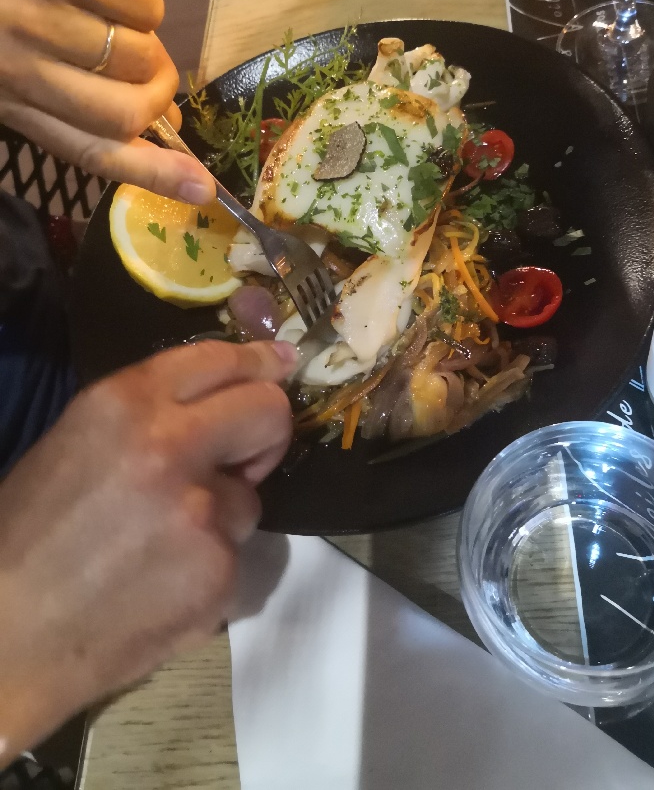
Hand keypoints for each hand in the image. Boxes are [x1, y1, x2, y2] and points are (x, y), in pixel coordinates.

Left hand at [0, 0, 214, 203]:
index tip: (204, 190)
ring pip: (140, 59)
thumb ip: (91, 96)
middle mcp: (13, 64)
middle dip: (157, 95)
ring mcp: (36, 15)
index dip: (153, 174)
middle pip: (124, 116)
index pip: (90, 151)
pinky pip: (148, 6)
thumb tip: (169, 125)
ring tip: (110, 7)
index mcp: (8, 95)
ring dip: (143, 34)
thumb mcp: (41, 49)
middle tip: (158, 73)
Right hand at [0, 338, 295, 763]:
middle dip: (267, 431)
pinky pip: (234, 555)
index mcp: (124, 404)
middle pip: (267, 411)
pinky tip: (162, 585)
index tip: (281, 364)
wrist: (6, 638)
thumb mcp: (78, 444)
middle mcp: (169, 446)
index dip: (257, 361)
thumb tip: (216, 405)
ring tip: (161, 545)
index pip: (218, 360)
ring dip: (222, 515)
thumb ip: (151, 417)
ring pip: (252, 498)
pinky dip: (209, 567)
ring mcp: (201, 512)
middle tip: (244, 457)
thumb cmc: (25, 536)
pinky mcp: (219, 571)